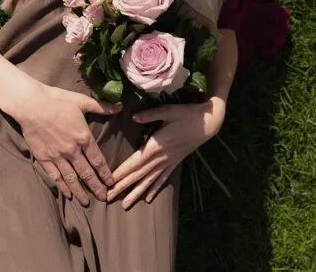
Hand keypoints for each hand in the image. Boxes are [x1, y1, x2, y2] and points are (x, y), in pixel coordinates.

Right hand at [11, 82, 121, 206]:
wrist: (32, 105)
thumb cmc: (58, 100)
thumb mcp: (83, 101)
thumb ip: (102, 107)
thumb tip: (120, 106)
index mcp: (83, 137)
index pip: (98, 161)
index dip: (106, 174)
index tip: (112, 183)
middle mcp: (72, 150)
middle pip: (87, 174)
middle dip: (97, 187)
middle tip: (104, 198)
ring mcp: (57, 156)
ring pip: (71, 179)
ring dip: (80, 192)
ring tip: (87, 202)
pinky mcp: (43, 158)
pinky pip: (54, 176)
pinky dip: (62, 186)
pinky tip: (67, 194)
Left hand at [107, 97, 226, 209]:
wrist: (208, 124)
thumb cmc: (187, 114)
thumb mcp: (169, 110)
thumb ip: (150, 114)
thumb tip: (133, 116)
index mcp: (156, 145)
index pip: (135, 163)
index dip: (122, 173)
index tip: (108, 183)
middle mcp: (161, 157)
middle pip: (139, 175)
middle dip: (123, 187)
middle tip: (108, 198)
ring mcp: (169, 162)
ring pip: (150, 180)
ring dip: (136, 193)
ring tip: (125, 205)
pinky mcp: (175, 162)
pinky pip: (163, 178)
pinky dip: (155, 188)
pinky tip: (148, 199)